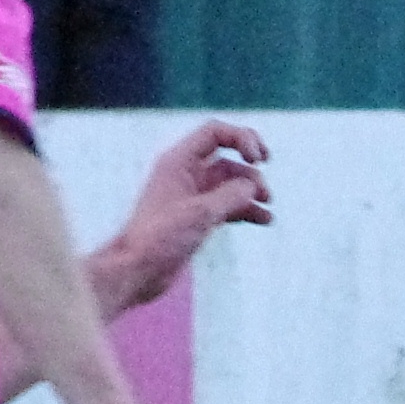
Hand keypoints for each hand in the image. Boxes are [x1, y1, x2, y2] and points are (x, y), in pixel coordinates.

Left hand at [95, 121, 271, 314]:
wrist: (137, 270)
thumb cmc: (159, 238)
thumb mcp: (201, 213)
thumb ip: (231, 194)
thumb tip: (252, 186)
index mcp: (178, 161)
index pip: (215, 133)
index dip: (242, 138)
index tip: (259, 159)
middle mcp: (185, 174)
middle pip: (227, 159)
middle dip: (250, 172)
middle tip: (265, 193)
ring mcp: (192, 196)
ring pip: (230, 184)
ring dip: (251, 192)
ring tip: (267, 207)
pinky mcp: (196, 217)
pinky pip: (227, 205)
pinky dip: (245, 209)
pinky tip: (263, 219)